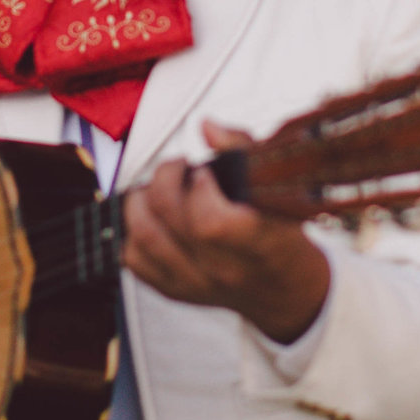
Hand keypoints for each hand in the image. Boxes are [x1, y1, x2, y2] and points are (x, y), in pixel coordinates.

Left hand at [123, 120, 331, 342]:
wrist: (286, 290)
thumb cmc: (283, 235)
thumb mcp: (281, 188)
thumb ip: (245, 150)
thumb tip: (207, 127)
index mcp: (258, 244)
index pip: (210, 223)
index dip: (199, 188)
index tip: (205, 174)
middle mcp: (225, 270)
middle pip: (169, 223)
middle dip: (165, 180)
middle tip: (178, 170)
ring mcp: (197, 284)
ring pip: (144, 239)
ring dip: (141, 203)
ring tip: (158, 190)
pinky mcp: (177, 291)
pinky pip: (134, 261)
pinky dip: (133, 233)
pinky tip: (153, 219)